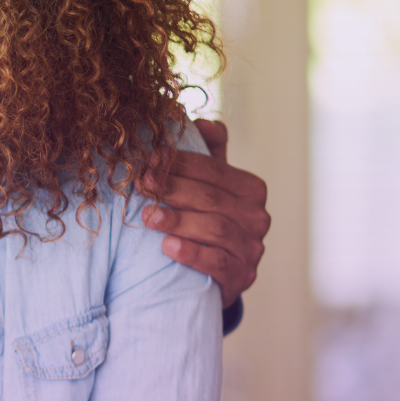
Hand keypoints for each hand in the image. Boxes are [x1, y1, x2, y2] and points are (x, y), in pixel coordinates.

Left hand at [140, 118, 270, 307]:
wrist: (209, 273)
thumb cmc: (205, 218)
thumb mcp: (208, 185)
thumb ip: (209, 152)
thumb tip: (206, 123)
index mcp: (251, 189)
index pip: (215, 171)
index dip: (181, 163)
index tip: (149, 159)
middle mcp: (257, 218)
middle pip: (212, 199)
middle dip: (174, 189)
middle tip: (142, 183)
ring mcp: (252, 249)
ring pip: (215, 229)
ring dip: (178, 221)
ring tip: (147, 216)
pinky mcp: (242, 277)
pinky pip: (218, 262)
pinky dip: (192, 253)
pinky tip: (167, 247)